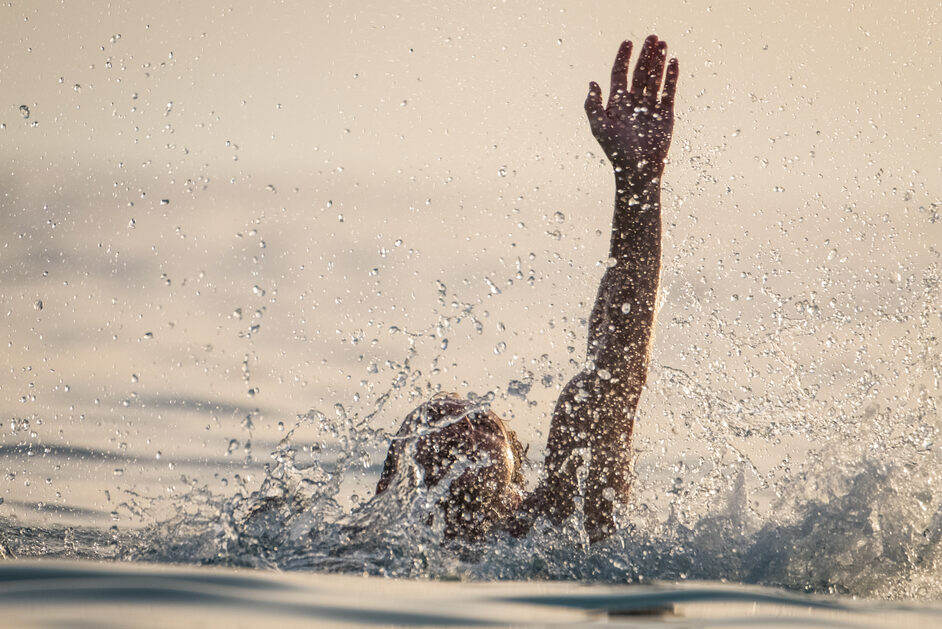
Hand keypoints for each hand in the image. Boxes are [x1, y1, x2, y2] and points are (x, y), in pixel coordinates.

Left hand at [585, 35, 677, 177]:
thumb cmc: (617, 152)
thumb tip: (592, 83)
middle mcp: (633, 103)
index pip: (619, 75)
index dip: (622, 58)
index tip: (628, 42)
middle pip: (639, 73)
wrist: (639, 170)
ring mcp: (650, 107)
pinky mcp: (665, 114)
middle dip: (645, 55)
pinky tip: (673, 62)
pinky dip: (671, 77)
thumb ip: (593, 106)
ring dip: (658, 62)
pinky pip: (668, 91)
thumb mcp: (600, 128)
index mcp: (617, 104)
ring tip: (663, 44)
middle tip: (651, 38)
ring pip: (654, 79)